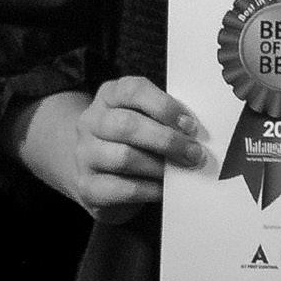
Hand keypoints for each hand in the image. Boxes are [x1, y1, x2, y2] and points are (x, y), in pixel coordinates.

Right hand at [71, 76, 204, 222]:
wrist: (101, 171)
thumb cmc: (137, 138)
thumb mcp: (150, 117)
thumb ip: (168, 117)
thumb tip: (196, 132)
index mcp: (111, 95)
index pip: (133, 91)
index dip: (165, 107)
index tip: (190, 125)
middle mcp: (91, 121)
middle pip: (127, 125)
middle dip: (167, 140)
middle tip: (194, 153)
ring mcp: (84, 154)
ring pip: (123, 157)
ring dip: (160, 166)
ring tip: (182, 170)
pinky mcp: (87, 186)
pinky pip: (120, 189)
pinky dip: (149, 189)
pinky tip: (164, 189)